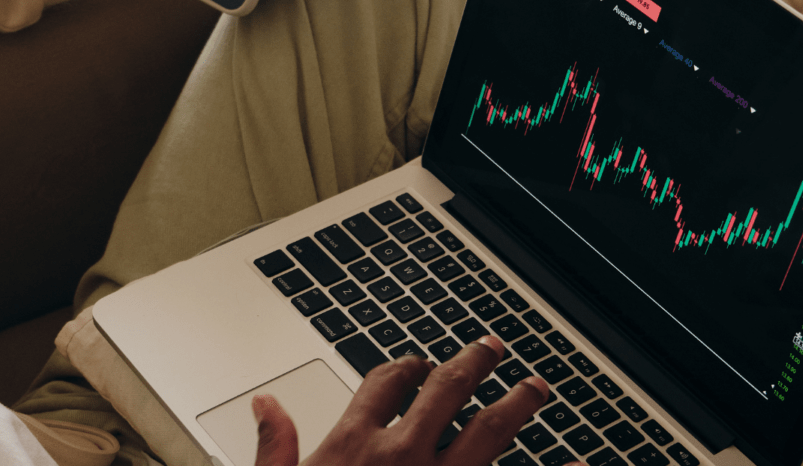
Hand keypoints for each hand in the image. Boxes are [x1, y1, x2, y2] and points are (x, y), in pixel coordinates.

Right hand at [253, 336, 584, 465]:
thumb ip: (274, 448)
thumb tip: (266, 404)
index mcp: (352, 446)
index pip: (384, 384)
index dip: (405, 367)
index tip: (420, 363)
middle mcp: (400, 455)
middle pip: (445, 390)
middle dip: (472, 364)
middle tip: (492, 348)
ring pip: (488, 428)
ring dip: (517, 402)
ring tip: (536, 388)